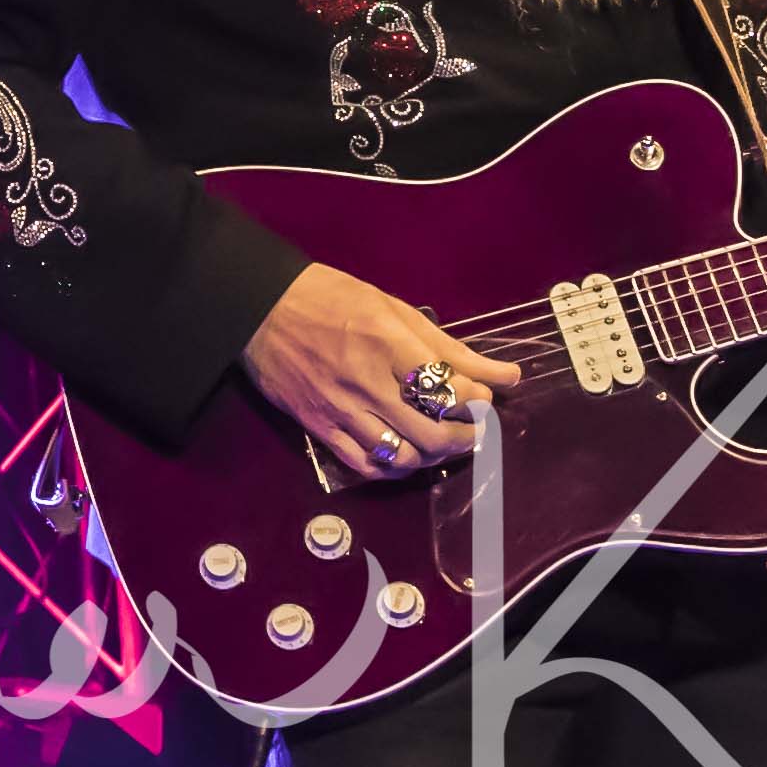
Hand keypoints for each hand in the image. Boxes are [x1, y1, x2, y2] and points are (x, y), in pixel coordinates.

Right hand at [241, 264, 523, 480]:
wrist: (260, 308)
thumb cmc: (330, 298)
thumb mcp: (394, 308)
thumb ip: (450, 346)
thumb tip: (506, 375)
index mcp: (387, 343)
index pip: (448, 389)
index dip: (477, 400)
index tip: (483, 395)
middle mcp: (366, 381)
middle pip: (432, 432)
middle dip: (465, 436)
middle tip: (474, 428)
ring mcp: (340, 409)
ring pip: (403, 456)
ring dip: (434, 455)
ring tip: (444, 442)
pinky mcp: (319, 427)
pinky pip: (366, 464)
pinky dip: (396, 468)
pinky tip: (407, 456)